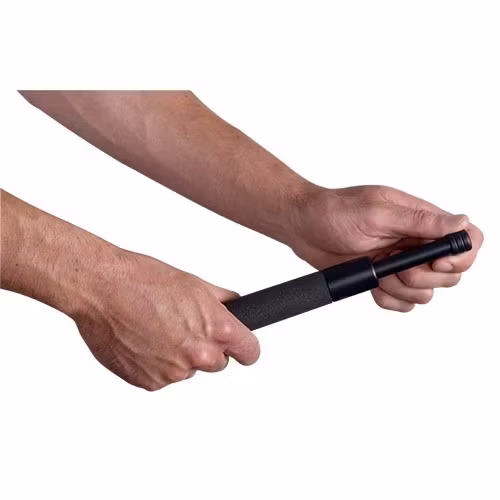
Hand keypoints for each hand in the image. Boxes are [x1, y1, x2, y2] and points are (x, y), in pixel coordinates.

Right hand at [72, 249, 259, 390]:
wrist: (103, 289)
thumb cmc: (143, 281)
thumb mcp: (194, 283)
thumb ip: (221, 302)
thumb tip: (235, 307)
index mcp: (217, 329)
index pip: (250, 353)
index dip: (244, 348)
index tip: (240, 348)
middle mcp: (199, 355)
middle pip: (218, 363)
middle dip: (206, 349)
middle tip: (183, 328)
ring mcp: (173, 372)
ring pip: (187, 371)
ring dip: (178, 357)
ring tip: (155, 329)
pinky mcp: (149, 383)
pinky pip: (162, 378)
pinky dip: (155, 365)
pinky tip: (142, 341)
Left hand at [289, 185, 482, 311]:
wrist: (303, 227)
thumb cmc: (335, 211)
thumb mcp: (377, 211)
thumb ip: (420, 220)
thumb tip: (461, 223)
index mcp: (421, 221)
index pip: (467, 240)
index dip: (461, 257)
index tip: (434, 261)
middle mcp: (415, 244)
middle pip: (450, 275)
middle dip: (423, 277)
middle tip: (394, 266)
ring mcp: (400, 264)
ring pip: (426, 293)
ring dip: (401, 289)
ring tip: (377, 271)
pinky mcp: (384, 281)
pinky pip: (403, 303)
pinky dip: (388, 299)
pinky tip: (372, 284)